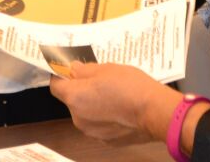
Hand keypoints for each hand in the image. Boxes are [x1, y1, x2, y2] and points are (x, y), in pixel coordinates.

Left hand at [49, 63, 163, 141]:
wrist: (154, 111)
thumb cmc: (130, 87)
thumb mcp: (106, 69)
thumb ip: (85, 70)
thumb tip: (74, 69)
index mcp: (75, 97)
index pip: (56, 86)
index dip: (61, 76)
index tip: (69, 70)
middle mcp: (78, 117)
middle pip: (72, 100)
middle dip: (81, 89)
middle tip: (98, 79)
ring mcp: (92, 131)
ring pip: (85, 113)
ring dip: (93, 104)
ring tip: (113, 94)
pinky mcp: (106, 140)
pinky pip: (99, 124)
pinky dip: (104, 117)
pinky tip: (119, 108)